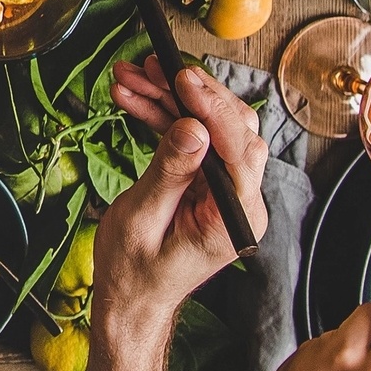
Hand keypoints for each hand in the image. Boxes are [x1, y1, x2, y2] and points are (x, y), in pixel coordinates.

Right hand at [98, 56, 268, 329]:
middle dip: (190, 93)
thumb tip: (193, 127)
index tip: (182, 78)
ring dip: (172, 99)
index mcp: (233, 219)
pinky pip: (195, 141)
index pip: (239, 150)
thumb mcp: (142, 220)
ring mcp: (227, 194)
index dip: (213, 108)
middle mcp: (240, 203)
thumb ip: (170, 172)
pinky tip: (136, 100)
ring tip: (132, 79)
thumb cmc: (133, 274)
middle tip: (151, 68)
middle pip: (233, 130)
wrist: (130, 302)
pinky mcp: (209, 186)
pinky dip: (167, 117)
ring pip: (212, 128)